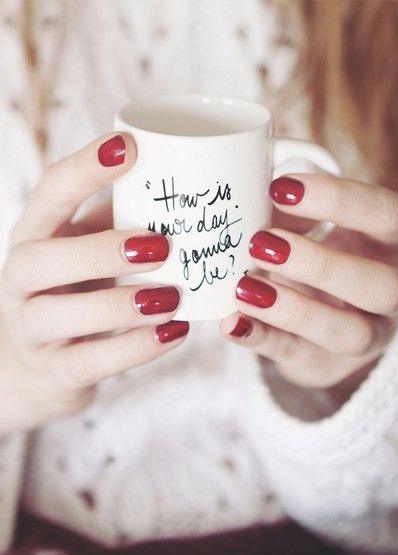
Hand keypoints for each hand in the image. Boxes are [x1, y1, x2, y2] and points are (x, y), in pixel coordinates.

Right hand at [0, 134, 187, 434]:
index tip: (128, 146)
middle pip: (41, 259)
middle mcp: (22, 281)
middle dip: (99, 251)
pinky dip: (135, 349)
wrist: (33, 367)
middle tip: (160, 246)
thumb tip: (183, 179)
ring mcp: (32, 330)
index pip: (48, 195)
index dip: (83, 170)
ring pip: (59, 315)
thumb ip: (117, 219)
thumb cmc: (73, 291)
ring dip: (119, 305)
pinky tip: (176, 333)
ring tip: (171, 299)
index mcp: (35, 237)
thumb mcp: (84, 248)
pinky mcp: (55, 372)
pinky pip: (89, 362)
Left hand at [221, 174, 397, 395]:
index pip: (386, 215)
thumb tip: (242, 196)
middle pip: (381, 285)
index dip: (339, 199)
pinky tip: (231, 323)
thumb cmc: (315, 255)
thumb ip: (283, 212)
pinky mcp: (324, 363)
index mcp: (389, 244)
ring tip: (244, 289)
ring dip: (294, 310)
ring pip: (351, 333)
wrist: (322, 317)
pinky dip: (262, 339)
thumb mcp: (306, 227)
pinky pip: (298, 356)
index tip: (279, 187)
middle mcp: (390, 293)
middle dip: (320, 265)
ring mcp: (365, 335)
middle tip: (261, 244)